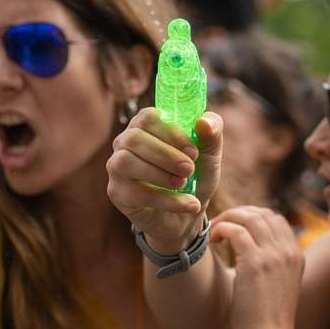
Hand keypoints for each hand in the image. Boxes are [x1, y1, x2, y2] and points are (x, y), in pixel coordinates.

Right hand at [106, 108, 222, 254]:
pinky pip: (136, 193)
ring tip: (183, 184)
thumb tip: (204, 122)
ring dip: (159, 175)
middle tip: (189, 169)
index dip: (171, 132)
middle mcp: (125, 142)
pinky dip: (167, 200)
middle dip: (165, 155)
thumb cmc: (196, 175)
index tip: (193, 150)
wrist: (189, 211)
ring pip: (126, 162)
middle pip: (134, 138)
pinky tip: (188, 204)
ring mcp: (116, 167)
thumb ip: (212, 133)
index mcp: (146, 125)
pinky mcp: (117, 193)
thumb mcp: (210, 153)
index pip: (148, 117)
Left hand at [208, 206, 303, 328]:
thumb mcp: (278, 288)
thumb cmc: (267, 322)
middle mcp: (288, 251)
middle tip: (220, 227)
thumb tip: (248, 257)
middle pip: (263, 214)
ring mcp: (273, 255)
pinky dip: (221, 230)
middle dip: (238, 215)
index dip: (252, 218)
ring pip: (249, 217)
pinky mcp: (255, 263)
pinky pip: (236, 231)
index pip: (276, 220)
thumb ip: (271, 268)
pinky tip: (213, 242)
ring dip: (227, 219)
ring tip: (214, 233)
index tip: (234, 229)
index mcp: (296, 256)